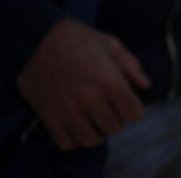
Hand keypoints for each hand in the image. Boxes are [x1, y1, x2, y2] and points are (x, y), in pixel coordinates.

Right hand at [16, 18, 150, 150]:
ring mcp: (69, 111)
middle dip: (115, 119)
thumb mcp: (109, 43)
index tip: (125, 103)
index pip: (134, 114)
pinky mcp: (49, 117)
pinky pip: (66, 143)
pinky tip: (74, 125)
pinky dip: (73, 139)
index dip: (133, 109)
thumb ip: (131, 65)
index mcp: (110, 80)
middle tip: (107, 108)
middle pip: (114, 128)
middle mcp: (91, 99)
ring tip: (92, 119)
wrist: (35, 39)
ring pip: (91, 140)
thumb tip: (145, 85)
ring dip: (95, 132)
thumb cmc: (75, 38)